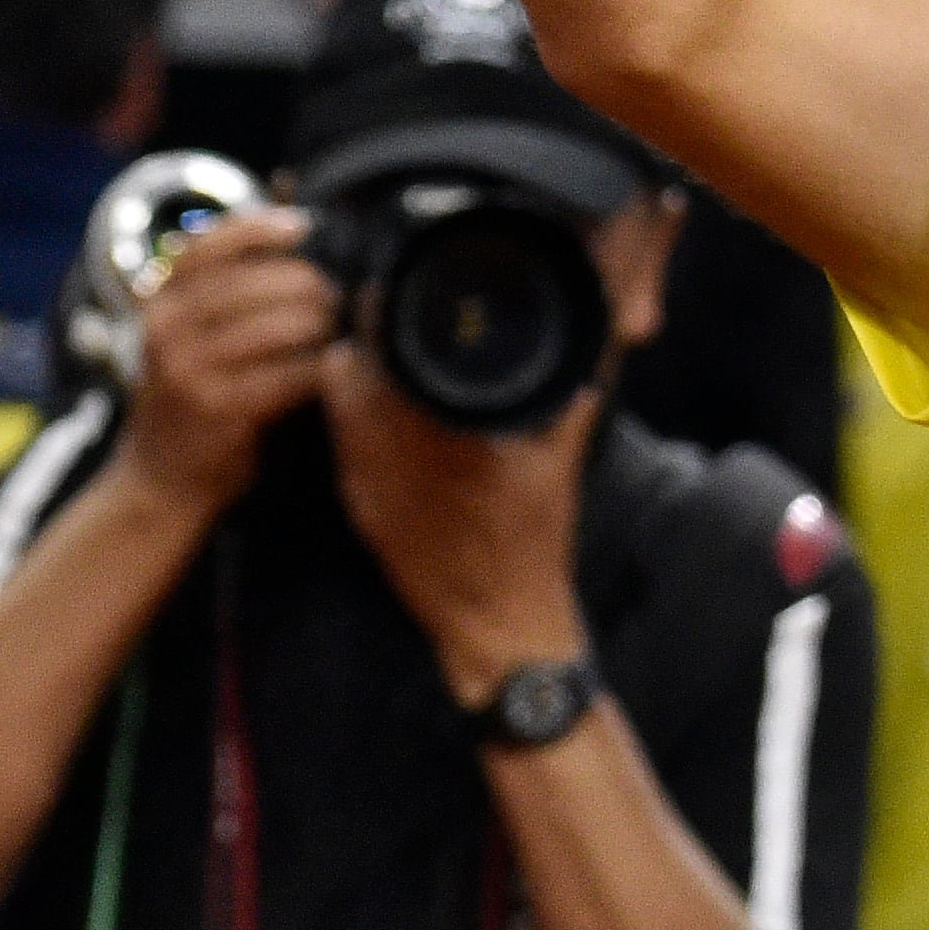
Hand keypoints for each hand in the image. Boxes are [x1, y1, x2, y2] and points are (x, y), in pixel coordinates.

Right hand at [117, 212, 333, 517]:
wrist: (159, 475)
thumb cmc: (192, 392)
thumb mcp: (190, 334)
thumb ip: (227, 285)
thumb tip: (292, 216)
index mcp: (159, 301)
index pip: (206, 246)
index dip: (256, 228)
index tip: (301, 225)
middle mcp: (165, 329)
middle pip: (252, 284)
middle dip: (307, 284)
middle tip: (338, 294)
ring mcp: (187, 370)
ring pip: (275, 326)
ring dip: (320, 323)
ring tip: (340, 327)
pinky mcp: (217, 409)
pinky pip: (286, 376)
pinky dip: (320, 368)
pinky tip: (337, 367)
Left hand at [322, 345, 597, 706]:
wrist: (498, 623)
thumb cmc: (532, 549)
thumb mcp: (558, 473)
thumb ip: (569, 414)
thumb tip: (588, 371)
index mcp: (445, 441)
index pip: (387, 367)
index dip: (379, 329)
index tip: (387, 306)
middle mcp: (398, 462)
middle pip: (351, 386)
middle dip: (360, 353)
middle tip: (374, 328)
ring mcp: (374, 491)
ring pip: (340, 420)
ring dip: (348, 390)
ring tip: (367, 367)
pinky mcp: (365, 515)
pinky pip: (343, 456)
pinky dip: (350, 431)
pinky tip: (368, 421)